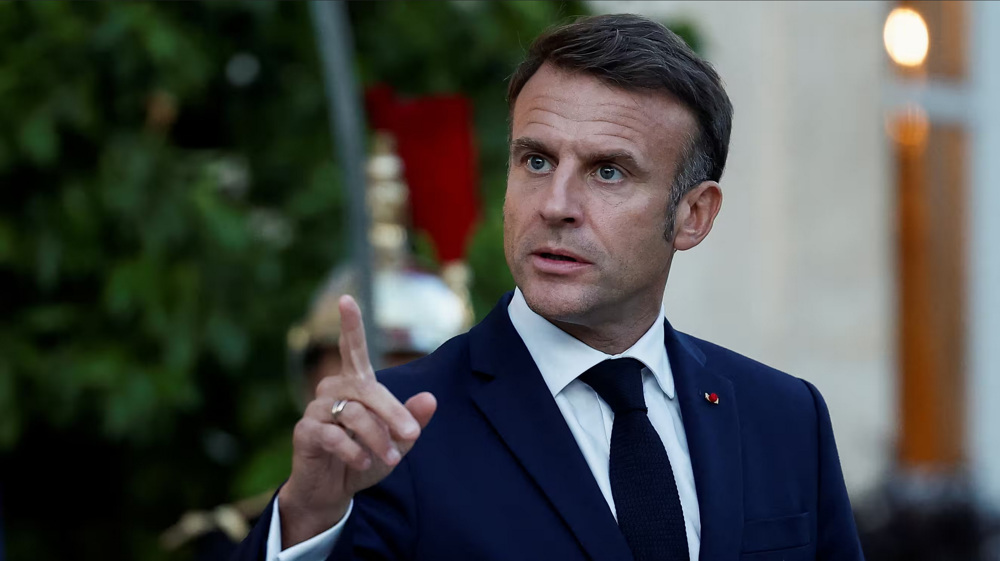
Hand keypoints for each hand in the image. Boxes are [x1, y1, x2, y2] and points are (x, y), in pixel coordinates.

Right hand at [277, 295, 436, 547]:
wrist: (332, 492)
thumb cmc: (365, 459)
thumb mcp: (396, 442)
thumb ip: (412, 420)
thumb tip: (430, 398)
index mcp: (355, 385)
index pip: (352, 349)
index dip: (351, 325)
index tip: (347, 299)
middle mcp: (332, 389)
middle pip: (368, 390)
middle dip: (393, 413)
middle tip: (412, 435)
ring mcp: (316, 409)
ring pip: (354, 413)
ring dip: (377, 438)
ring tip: (391, 459)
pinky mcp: (305, 431)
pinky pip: (334, 434)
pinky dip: (354, 450)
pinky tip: (362, 462)